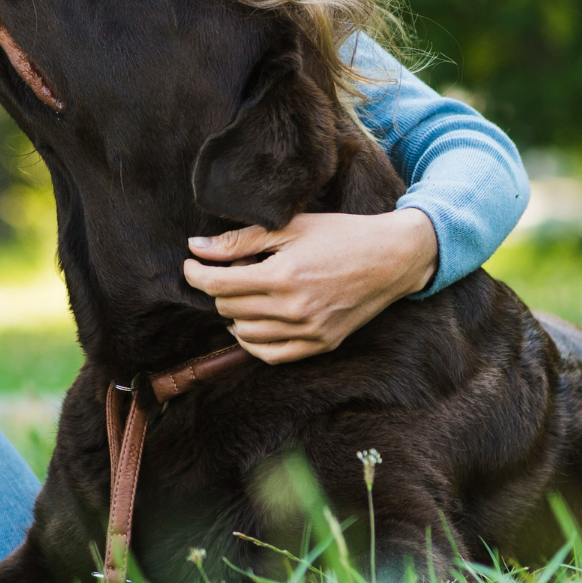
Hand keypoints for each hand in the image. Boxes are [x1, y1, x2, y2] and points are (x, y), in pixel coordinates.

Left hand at [182, 208, 438, 364]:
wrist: (390, 258)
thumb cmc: (339, 235)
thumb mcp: (289, 227)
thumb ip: (240, 240)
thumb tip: (196, 248)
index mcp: (284, 276)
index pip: (219, 285)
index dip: (196, 274)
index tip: (191, 265)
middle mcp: (295, 309)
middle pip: (229, 308)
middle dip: (218, 289)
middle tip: (228, 270)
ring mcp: (309, 331)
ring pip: (245, 334)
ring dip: (234, 314)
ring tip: (244, 293)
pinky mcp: (321, 344)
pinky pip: (272, 355)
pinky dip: (254, 341)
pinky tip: (253, 321)